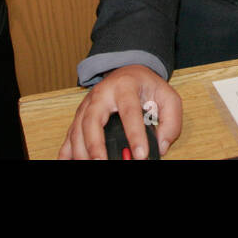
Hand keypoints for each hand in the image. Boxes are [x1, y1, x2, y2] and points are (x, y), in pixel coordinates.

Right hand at [58, 64, 182, 159]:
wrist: (129, 72)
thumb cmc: (148, 87)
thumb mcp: (168, 97)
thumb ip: (170, 122)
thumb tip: (160, 147)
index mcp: (125, 86)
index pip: (129, 111)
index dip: (135, 135)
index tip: (141, 155)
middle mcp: (101, 94)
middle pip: (92, 119)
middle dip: (96, 145)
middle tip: (103, 162)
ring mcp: (87, 105)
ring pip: (77, 129)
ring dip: (82, 152)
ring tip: (91, 165)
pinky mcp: (80, 116)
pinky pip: (69, 135)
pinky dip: (67, 152)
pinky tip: (68, 162)